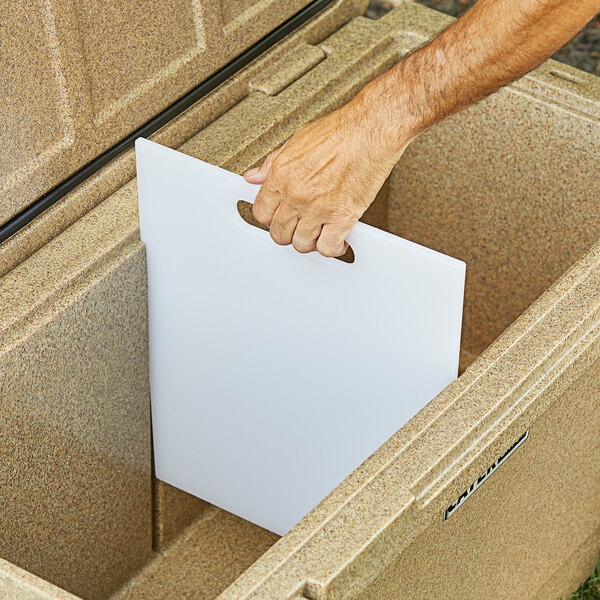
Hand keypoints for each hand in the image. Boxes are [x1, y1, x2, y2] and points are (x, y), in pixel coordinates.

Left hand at [244, 95, 410, 256]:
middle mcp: (296, 195)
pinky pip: (328, 248)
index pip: (261, 213)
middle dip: (289, 232)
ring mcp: (318, 208)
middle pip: (279, 234)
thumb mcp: (296, 141)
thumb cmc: (341, 131)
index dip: (271, 217)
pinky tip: (337, 240)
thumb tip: (254, 177)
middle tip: (300, 225)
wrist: (371, 129)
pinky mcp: (342, 217)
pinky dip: (333, 248)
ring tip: (318, 232)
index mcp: (282, 176)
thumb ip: (271, 164)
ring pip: (302, 245)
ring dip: (310, 241)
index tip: (280, 216)